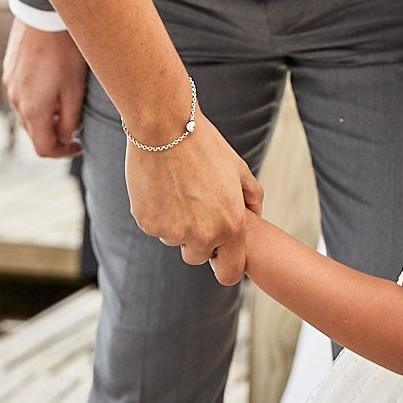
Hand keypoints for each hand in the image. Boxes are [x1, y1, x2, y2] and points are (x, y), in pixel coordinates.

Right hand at [5, 23, 90, 157]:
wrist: (44, 14)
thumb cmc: (65, 51)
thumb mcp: (75, 89)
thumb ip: (70, 120)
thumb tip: (67, 138)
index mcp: (33, 110)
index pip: (44, 148)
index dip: (63, 152)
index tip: (79, 144)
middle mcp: (15, 101)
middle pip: (34, 132)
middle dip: (55, 134)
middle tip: (76, 123)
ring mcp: (9, 85)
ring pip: (27, 114)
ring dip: (46, 117)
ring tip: (66, 102)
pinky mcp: (8, 70)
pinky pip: (21, 95)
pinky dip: (36, 100)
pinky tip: (53, 84)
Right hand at [124, 108, 264, 284]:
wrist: (166, 128)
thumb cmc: (206, 146)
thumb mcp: (239, 169)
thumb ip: (252, 197)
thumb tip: (255, 216)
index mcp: (231, 227)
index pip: (229, 274)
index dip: (224, 264)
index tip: (219, 252)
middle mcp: (202, 236)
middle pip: (197, 256)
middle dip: (197, 240)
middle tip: (195, 207)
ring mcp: (172, 232)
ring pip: (174, 240)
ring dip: (176, 224)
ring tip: (178, 190)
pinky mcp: (148, 223)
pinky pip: (154, 228)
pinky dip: (157, 214)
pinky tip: (162, 187)